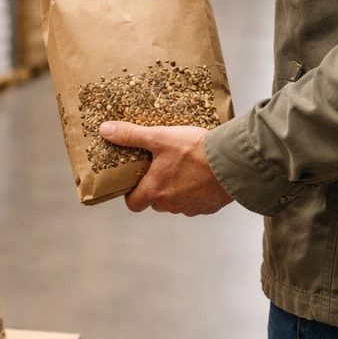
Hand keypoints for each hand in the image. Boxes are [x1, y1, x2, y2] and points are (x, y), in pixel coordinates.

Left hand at [99, 122, 234, 215]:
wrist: (232, 162)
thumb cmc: (196, 151)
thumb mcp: (159, 137)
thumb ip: (131, 135)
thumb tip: (106, 130)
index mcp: (155, 190)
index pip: (134, 204)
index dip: (132, 194)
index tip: (135, 182)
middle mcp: (171, 204)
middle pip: (155, 202)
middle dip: (156, 189)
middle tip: (161, 169)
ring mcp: (191, 208)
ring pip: (177, 203)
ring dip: (177, 190)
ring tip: (184, 169)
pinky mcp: (209, 207)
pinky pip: (197, 203)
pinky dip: (196, 193)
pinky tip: (202, 175)